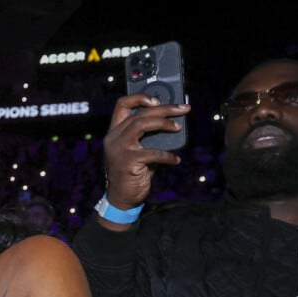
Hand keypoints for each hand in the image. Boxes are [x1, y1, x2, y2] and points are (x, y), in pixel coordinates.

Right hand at [102, 93, 190, 217]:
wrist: (121, 199)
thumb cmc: (132, 173)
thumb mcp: (137, 151)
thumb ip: (147, 137)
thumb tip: (172, 124)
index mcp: (115, 131)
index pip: (122, 104)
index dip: (140, 97)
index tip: (158, 100)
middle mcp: (114, 137)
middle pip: (139, 113)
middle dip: (164, 108)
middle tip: (183, 109)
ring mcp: (118, 148)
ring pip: (142, 124)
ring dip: (164, 123)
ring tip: (178, 127)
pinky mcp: (127, 161)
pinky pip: (152, 153)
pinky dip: (167, 155)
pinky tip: (176, 159)